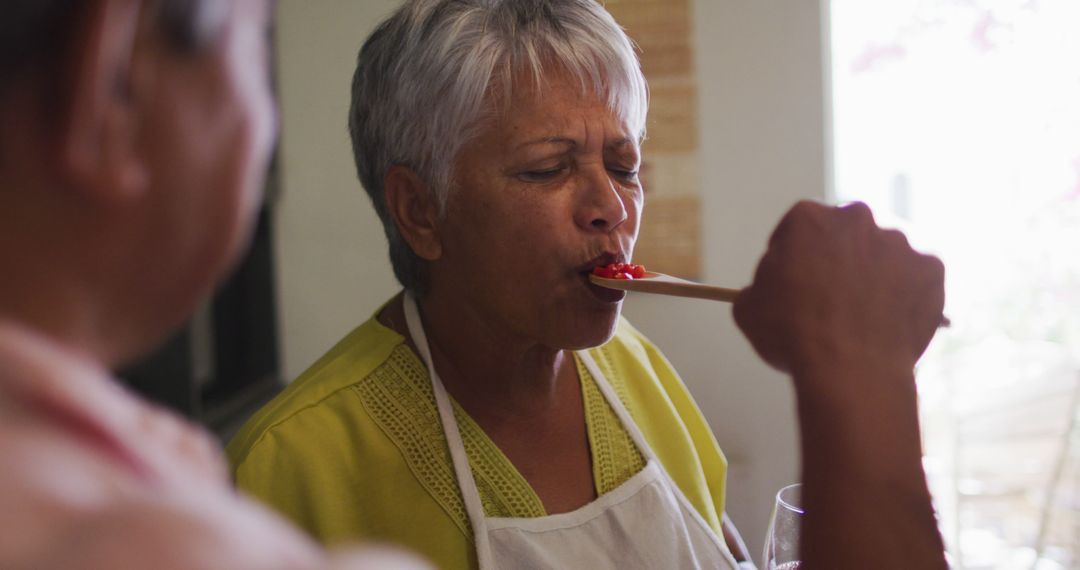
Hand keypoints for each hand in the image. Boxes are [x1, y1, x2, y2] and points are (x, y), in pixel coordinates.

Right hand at [733, 201, 944, 381]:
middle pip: (845, 235)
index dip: (795, 258)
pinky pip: (917, 277)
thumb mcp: (748, 308)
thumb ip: (763, 283)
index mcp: (808, 219)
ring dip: (875, 274)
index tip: (796, 282)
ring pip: (884, 253)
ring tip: (865, 314)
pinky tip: (890, 320)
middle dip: (839, 259)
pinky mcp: (931, 267)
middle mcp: (856, 218)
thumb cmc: (794, 336)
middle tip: (832, 297)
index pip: (798, 230)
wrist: (850, 370)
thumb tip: (775, 285)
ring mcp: (899, 241)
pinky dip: (907, 293)